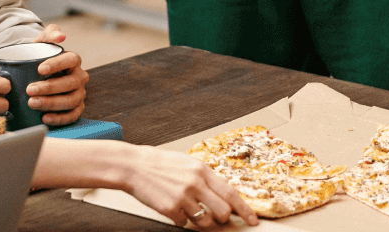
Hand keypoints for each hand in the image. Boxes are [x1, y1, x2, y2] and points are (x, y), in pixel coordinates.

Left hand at [30, 24, 88, 125]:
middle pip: (71, 83)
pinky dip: (60, 118)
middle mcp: (79, 76)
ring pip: (72, 100)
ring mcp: (79, 93)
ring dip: (52, 103)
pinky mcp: (76, 108)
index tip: (39, 69)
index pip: (71, 59)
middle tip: (30, 90)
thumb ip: (50, 33)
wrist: (36, 74)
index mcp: (73, 60)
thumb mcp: (42, 42)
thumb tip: (61, 36)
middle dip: (50, 87)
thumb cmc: (39, 57)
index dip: (57, 64)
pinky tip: (45, 118)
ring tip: (32, 103)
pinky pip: (73, 115)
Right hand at [119, 144, 259, 227]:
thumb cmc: (161, 165)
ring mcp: (183, 197)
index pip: (231, 193)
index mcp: (202, 170)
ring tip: (189, 209)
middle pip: (223, 211)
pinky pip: (183, 223)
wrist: (135, 166)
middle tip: (215, 216)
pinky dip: (180, 219)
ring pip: (205, 222)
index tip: (253, 219)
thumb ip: (206, 178)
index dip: (245, 209)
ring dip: (200, 221)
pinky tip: (172, 206)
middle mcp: (195, 183)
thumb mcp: (188, 164)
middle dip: (222, 218)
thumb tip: (223, 194)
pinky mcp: (170, 209)